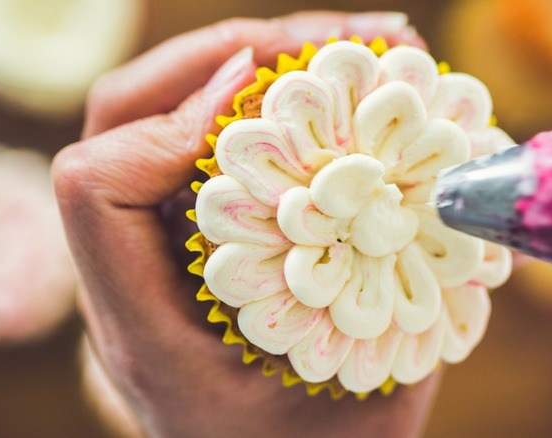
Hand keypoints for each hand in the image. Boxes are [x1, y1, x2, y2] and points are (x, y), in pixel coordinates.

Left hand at [52, 11, 438, 437]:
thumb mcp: (371, 398)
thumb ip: (400, 306)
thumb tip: (452, 205)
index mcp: (152, 332)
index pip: (98, 189)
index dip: (176, 120)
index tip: (268, 93)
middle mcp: (138, 281)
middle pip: (122, 122)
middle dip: (223, 58)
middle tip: (330, 39)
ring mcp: (160, 252)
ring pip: (160, 116)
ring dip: (251, 63)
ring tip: (352, 43)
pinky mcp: (193, 235)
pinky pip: (206, 142)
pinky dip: (267, 102)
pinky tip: (337, 89)